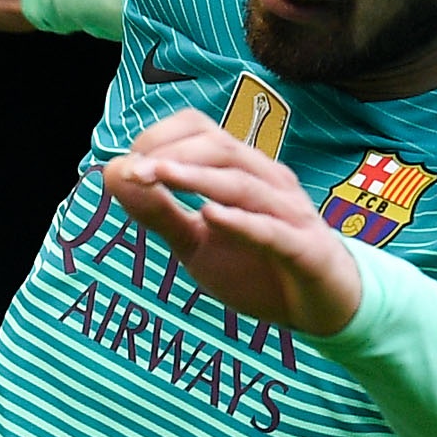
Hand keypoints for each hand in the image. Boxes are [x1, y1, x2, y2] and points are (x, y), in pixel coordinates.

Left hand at [101, 109, 365, 337]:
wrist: (322, 306)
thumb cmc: (258, 266)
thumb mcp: (196, 244)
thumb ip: (158, 213)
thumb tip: (114, 174)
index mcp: (243, 171)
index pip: (202, 131)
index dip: (163, 139)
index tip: (128, 165)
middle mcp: (268, 181)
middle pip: (220, 148)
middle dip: (173, 155)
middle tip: (133, 172)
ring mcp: (290, 213)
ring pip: (242, 184)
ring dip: (197, 179)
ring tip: (158, 177)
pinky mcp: (305, 248)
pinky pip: (272, 230)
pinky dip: (241, 221)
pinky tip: (211, 216)